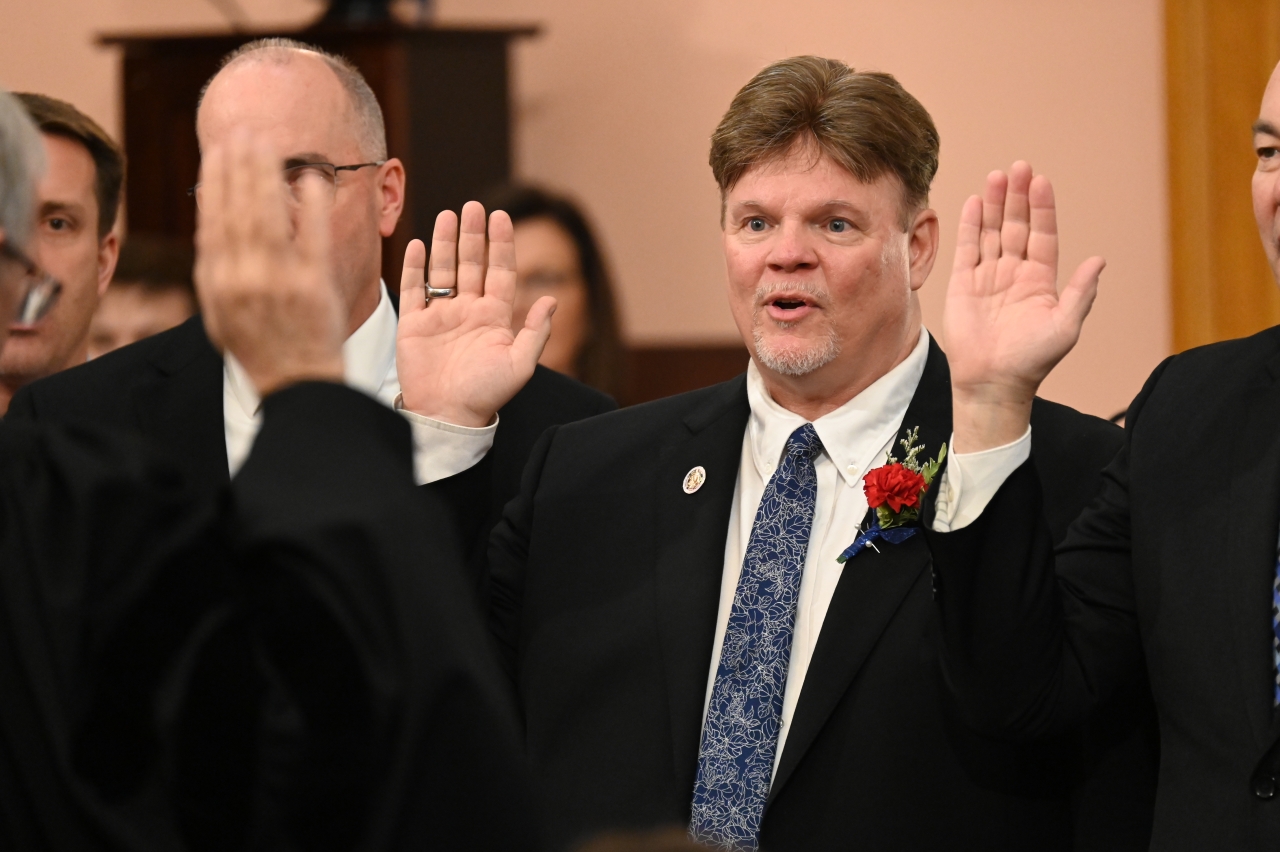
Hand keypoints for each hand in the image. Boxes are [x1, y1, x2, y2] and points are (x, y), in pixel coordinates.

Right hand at [194, 133, 343, 396]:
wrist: (296, 384)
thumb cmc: (260, 348)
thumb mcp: (221, 313)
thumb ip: (215, 270)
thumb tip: (209, 225)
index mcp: (218, 283)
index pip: (214, 220)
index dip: (216, 181)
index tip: (218, 150)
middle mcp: (243, 279)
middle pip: (239, 210)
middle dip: (239, 166)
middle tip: (244, 132)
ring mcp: (279, 282)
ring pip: (270, 217)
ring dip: (267, 175)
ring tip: (268, 144)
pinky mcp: (314, 287)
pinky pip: (313, 237)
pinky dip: (312, 205)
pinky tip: (313, 177)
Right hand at [396, 201, 554, 426]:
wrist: (446, 415)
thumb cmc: (486, 394)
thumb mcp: (520, 365)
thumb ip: (535, 332)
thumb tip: (551, 299)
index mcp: (494, 317)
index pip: (500, 272)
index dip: (502, 244)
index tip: (502, 217)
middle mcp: (468, 311)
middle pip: (472, 263)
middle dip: (473, 235)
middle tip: (473, 206)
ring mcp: (441, 315)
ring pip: (443, 269)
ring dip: (445, 243)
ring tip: (447, 215)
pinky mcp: (414, 324)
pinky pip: (413, 289)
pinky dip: (414, 267)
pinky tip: (416, 245)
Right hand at [943, 161, 1104, 451]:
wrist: (993, 382)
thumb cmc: (1032, 360)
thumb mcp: (1065, 326)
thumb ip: (1081, 293)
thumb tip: (1099, 261)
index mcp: (1041, 280)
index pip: (1042, 235)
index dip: (1042, 208)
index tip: (1041, 181)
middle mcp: (1014, 273)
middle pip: (1017, 226)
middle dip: (1018, 197)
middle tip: (1019, 167)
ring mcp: (988, 277)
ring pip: (992, 232)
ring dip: (996, 205)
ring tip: (997, 177)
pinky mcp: (963, 285)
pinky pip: (967, 249)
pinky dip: (971, 226)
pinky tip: (976, 203)